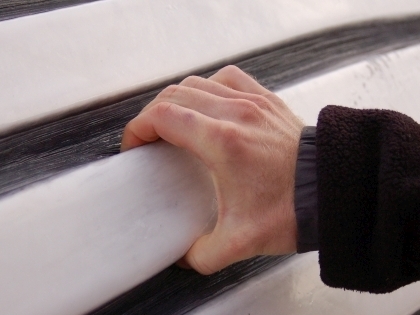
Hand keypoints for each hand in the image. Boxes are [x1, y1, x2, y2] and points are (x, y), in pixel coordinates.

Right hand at [121, 65, 303, 273]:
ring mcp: (252, 102)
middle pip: (174, 95)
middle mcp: (235, 113)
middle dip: (151, 114)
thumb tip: (184, 255)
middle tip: (148, 136)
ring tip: (172, 120)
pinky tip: (208, 101)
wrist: (333, 190)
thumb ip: (202, 254)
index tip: (135, 144)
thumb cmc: (294, 208)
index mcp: (222, 142)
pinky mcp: (266, 100)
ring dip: (177, 99)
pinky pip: (228, 78)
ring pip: (198, 82)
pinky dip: (209, 86)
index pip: (163, 115)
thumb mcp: (241, 242)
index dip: (138, 128)